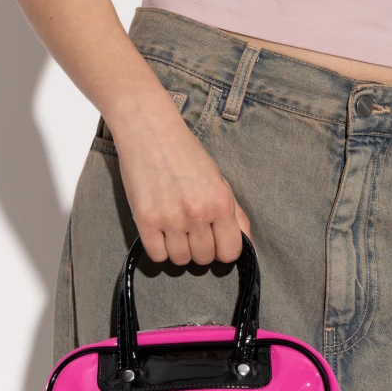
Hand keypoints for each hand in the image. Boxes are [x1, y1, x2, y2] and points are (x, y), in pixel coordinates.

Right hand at [109, 98, 250, 265]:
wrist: (150, 130)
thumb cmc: (186, 155)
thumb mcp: (219, 180)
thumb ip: (235, 214)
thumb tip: (246, 243)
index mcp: (220, 202)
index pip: (230, 252)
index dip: (223, 251)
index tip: (215, 242)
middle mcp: (198, 213)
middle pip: (204, 258)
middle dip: (199, 249)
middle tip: (191, 231)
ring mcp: (170, 218)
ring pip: (180, 260)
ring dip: (178, 250)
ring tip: (174, 229)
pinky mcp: (145, 220)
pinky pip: (156, 255)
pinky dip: (159, 249)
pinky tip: (160, 232)